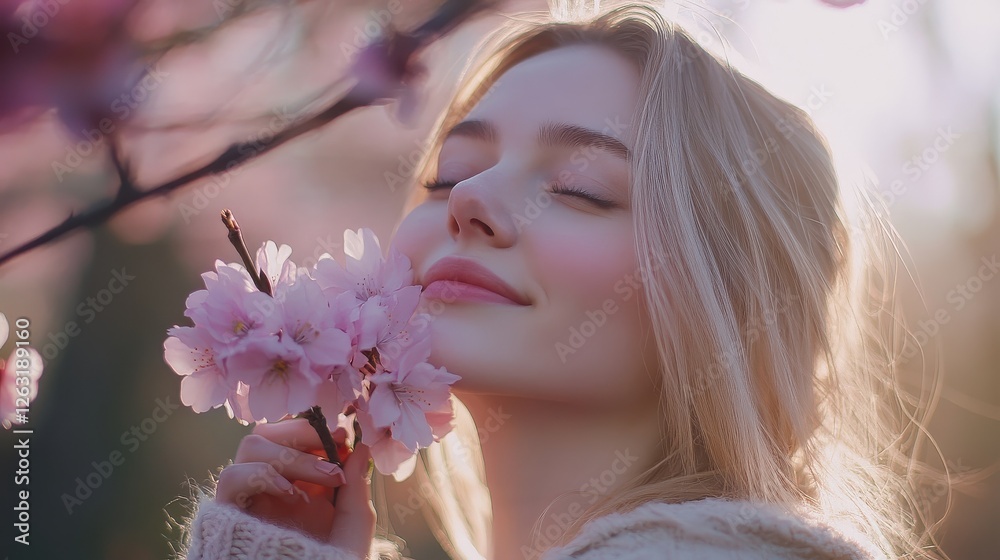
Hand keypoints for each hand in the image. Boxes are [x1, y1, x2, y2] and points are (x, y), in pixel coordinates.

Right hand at [215, 418, 375, 555]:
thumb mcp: (353, 525)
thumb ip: (356, 486)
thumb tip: (363, 448)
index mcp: (299, 485)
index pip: (294, 438)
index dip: (316, 430)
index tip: (344, 434)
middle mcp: (271, 487)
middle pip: (269, 433)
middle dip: (302, 434)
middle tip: (333, 448)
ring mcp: (250, 498)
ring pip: (250, 448)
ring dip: (290, 455)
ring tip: (321, 480)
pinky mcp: (230, 513)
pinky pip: (231, 478)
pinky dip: (261, 475)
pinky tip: (291, 494)